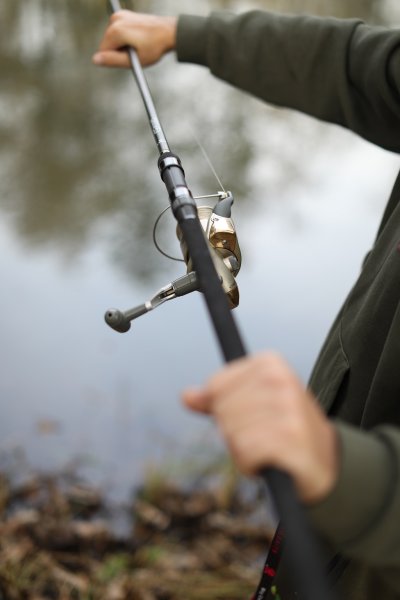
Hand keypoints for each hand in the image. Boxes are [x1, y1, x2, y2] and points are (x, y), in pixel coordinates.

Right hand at [92, 10, 176, 67]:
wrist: (170, 32)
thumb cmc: (155, 46)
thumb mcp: (134, 60)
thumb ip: (113, 60)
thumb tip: (95, 60)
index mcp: (116, 31)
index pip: (103, 52)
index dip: (115, 59)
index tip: (130, 57)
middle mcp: (115, 20)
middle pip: (107, 44)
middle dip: (119, 51)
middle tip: (136, 51)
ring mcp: (120, 15)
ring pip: (112, 39)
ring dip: (123, 45)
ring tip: (138, 44)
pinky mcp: (124, 14)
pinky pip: (118, 32)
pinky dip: (126, 38)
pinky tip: (138, 38)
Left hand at [182, 352, 338, 503]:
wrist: (326, 461)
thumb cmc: (283, 428)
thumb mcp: (253, 404)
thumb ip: (219, 399)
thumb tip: (186, 396)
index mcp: (270, 363)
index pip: (216, 386)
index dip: (226, 410)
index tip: (253, 415)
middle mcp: (280, 379)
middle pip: (222, 411)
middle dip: (235, 432)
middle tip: (264, 435)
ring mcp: (287, 407)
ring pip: (232, 434)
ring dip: (244, 451)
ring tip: (270, 448)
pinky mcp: (290, 437)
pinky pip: (245, 454)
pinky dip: (251, 465)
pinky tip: (273, 461)